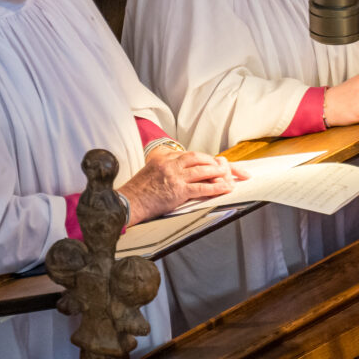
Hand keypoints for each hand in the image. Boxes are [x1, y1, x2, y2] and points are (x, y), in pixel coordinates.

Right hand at [118, 146, 239, 223]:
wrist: (126, 203)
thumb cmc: (139, 191)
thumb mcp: (153, 171)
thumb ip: (170, 167)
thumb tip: (191, 170)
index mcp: (164, 157)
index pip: (192, 155)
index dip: (208, 159)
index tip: (218, 162)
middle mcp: (170, 163)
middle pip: (201, 158)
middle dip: (218, 163)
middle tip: (230, 168)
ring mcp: (174, 176)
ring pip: (204, 170)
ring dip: (220, 174)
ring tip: (231, 177)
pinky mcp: (177, 190)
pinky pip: (203, 187)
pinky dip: (217, 188)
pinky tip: (227, 188)